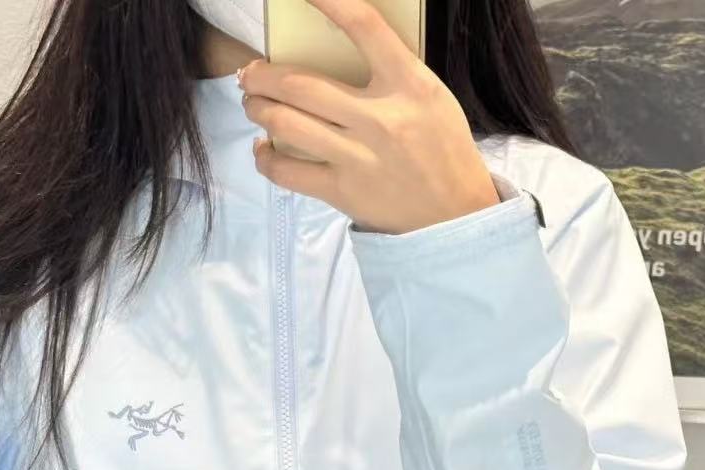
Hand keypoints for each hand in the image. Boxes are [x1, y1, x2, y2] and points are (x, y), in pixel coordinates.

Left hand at [238, 0, 499, 234]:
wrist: (454, 214)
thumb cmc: (442, 150)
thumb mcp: (430, 98)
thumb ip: (391, 73)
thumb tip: (335, 54)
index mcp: (409, 85)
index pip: (365, 27)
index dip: (329, 1)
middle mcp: (380, 118)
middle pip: (301, 84)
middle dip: (262, 75)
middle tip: (250, 73)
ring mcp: (358, 157)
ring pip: (286, 123)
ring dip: (258, 108)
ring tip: (253, 103)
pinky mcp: (342, 192)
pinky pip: (287, 171)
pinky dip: (265, 157)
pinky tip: (262, 147)